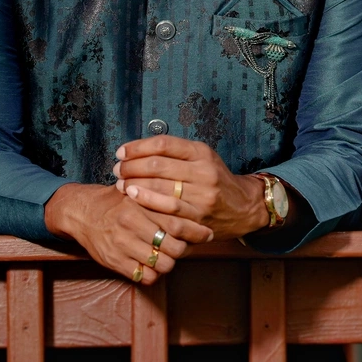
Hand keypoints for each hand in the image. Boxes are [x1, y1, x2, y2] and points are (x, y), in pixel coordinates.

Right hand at [43, 183, 210, 284]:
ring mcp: (122, 244)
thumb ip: (162, 197)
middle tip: (188, 246)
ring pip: (162, 264)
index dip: (196, 231)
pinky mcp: (115, 261)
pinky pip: (145, 276)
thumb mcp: (138, 192)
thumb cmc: (117, 202)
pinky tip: (153, 264)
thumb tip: (196, 206)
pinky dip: (154, 273)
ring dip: (171, 262)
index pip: (177, 221)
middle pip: (173, 245)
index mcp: (141, 204)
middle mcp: (132, 224)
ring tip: (169, 255)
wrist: (83, 212)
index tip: (207, 233)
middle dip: (186, 249)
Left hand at [113, 135, 268, 241]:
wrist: (244, 207)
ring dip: (135, 185)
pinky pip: (169, 209)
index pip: (163, 144)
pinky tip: (135, 199)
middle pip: (158, 165)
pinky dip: (148, 203)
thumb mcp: (201, 158)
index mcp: (202, 152)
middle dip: (131, 167)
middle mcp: (204, 171)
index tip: (121, 153)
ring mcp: (203, 195)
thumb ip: (175, 153)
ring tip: (121, 185)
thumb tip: (136, 150)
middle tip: (118, 171)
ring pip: (161, 187)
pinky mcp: (200, 216)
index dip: (137, 147)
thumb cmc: (215, 180)